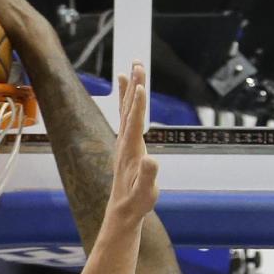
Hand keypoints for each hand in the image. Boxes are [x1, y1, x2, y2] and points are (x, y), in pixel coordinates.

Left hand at [107, 64, 158, 223]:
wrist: (123, 209)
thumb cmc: (136, 202)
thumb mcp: (145, 193)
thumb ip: (147, 177)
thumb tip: (151, 161)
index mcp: (131, 151)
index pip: (134, 123)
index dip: (138, 105)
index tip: (140, 85)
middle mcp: (125, 142)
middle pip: (130, 108)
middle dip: (135, 86)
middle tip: (138, 63)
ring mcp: (124, 141)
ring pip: (127, 108)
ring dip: (131, 87)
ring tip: (134, 66)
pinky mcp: (127, 142)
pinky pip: (126, 115)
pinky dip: (127, 99)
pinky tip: (128, 87)